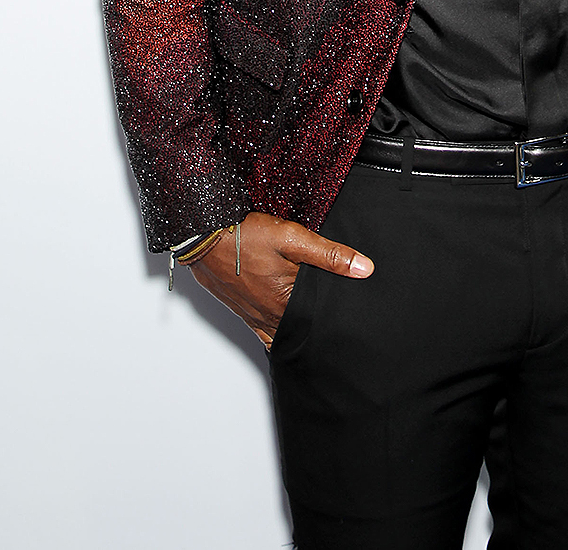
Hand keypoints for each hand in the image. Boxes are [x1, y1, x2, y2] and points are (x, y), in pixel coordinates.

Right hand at [189, 212, 372, 345]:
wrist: (203, 236)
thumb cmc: (245, 236)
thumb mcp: (293, 239)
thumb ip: (330, 255)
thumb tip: (364, 268)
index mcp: (285, 303)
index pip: (318, 320)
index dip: (333, 315)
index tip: (347, 318)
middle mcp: (268, 316)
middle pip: (300, 328)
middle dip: (315, 326)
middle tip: (334, 323)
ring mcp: (251, 315)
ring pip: (280, 332)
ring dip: (295, 329)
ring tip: (312, 324)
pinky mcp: (239, 310)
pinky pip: (261, 331)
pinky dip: (273, 331)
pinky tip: (282, 326)